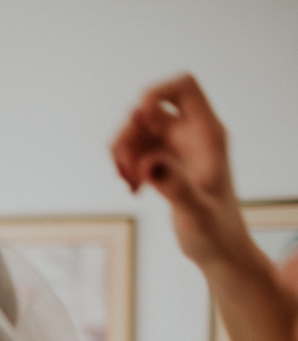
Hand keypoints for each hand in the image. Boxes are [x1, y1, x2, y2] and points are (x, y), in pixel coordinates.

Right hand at [111, 74, 255, 268]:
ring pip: (137, 130)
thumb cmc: (215, 234)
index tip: (137, 122)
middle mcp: (193, 135)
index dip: (155, 94)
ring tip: (128, 184)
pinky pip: (135, 150)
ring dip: (121, 153)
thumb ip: (174, 186)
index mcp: (208, 135)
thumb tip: (149, 163)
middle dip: (126, 136)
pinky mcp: (165, 163)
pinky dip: (126, 167)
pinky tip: (133, 191)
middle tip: (125, 171)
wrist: (221, 252)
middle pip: (148, 110)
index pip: (183, 87)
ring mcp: (178, 148)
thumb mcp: (195, 213)